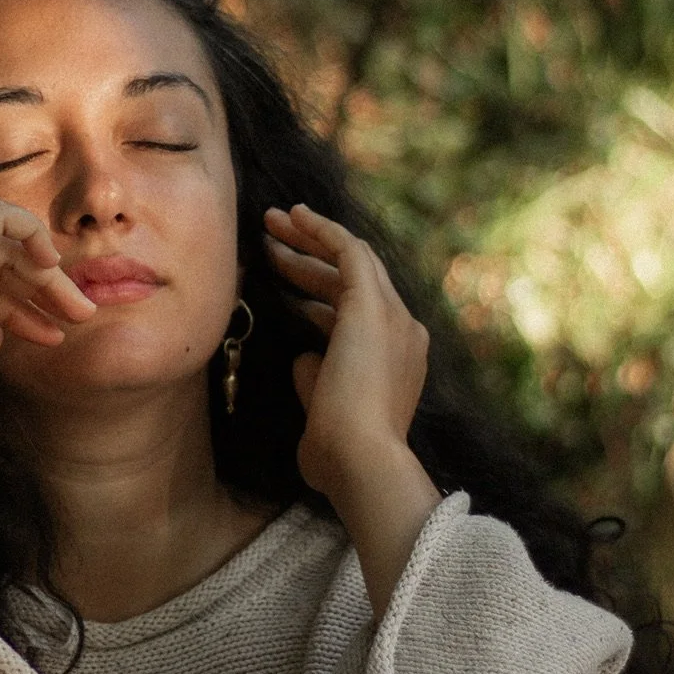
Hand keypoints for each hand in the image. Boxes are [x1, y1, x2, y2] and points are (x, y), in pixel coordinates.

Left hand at [264, 202, 440, 613]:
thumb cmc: (337, 452)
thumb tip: (304, 356)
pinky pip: (349, 251)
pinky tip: (294, 215)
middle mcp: (403, 332)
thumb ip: (316, 379)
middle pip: (352, 282)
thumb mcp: (323, 410)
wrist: (360, 458)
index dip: (317, 297)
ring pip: (350, 260)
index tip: (284, 284)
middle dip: (309, 258)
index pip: (354, 317)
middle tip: (271, 238)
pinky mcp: (373, 305)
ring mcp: (394, 317)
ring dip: (309, 239)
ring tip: (270, 222)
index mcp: (396, 361)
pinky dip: (322, 229)